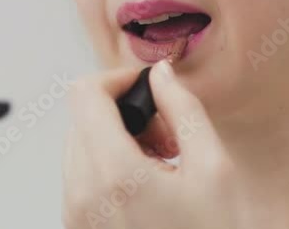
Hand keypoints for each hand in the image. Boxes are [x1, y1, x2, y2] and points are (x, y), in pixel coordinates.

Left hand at [62, 60, 234, 227]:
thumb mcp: (214, 169)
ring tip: (162, 166)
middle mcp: (81, 194)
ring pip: (79, 146)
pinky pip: (80, 178)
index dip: (116, 78)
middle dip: (122, 113)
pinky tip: (147, 187)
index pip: (84, 93)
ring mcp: (74, 216)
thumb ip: (183, 110)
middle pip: (81, 118)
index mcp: (112, 173)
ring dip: (115, 140)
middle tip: (167, 137)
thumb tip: (161, 74)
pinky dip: (107, 168)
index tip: (147, 88)